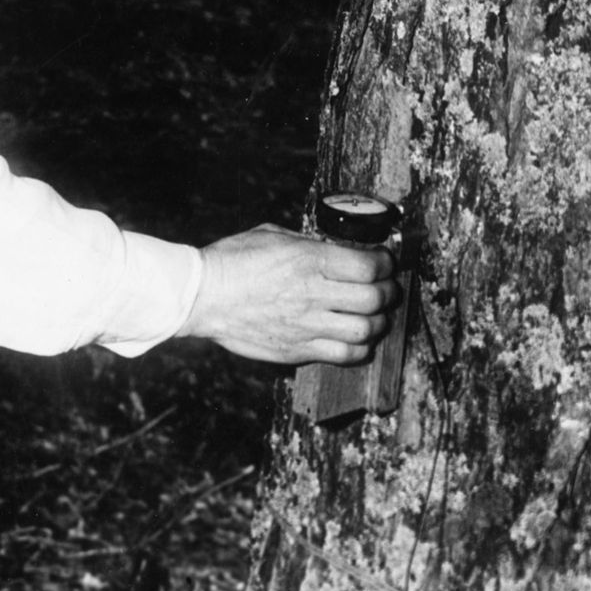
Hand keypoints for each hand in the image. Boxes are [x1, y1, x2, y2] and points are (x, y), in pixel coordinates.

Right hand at [178, 223, 398, 364]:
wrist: (202, 296)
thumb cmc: (233, 260)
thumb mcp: (273, 235)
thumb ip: (308, 244)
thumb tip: (333, 250)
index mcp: (309, 259)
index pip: (369, 267)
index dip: (386, 264)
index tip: (385, 263)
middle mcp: (313, 293)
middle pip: (374, 299)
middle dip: (388, 292)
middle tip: (387, 288)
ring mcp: (307, 325)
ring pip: (365, 330)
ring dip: (377, 322)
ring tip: (374, 315)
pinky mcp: (298, 349)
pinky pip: (344, 355)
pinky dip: (359, 348)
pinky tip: (356, 338)